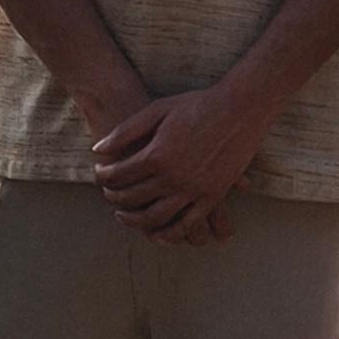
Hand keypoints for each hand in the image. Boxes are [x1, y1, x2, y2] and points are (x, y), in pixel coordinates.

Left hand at [91, 85, 263, 241]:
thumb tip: (98, 150)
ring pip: (155, 218)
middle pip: (132, 198)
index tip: (100, 173)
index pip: (119, 175)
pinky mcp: (212, 197)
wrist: (239, 108)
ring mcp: (194, 190)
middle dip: (114, 198)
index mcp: (157, 155)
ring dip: (134, 221)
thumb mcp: (157, 110)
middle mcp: (173, 177)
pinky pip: (187, 225)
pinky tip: (157, 234)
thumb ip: (126, 131)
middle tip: (108, 194)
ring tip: (124, 216)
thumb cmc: (197, 104)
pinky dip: (169, 234)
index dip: (104, 175)